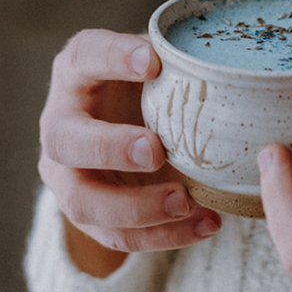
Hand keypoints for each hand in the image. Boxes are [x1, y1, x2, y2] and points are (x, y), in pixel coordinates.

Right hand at [38, 28, 220, 274]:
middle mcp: (60, 122)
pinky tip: (206, 222)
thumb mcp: (160, 63)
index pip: (85, 55)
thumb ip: (180, 60)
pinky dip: (164, 235)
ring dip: (137, 207)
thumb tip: (231, 64)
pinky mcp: (88, 214)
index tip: (152, 61)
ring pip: (84, 202)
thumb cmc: (149, 84)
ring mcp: (66, 174)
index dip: (114, 57)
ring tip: (186, 202)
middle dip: (109, 148)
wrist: (128, 122)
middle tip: (155, 151)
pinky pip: (118, 235)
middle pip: (66, 140)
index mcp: (77, 71)